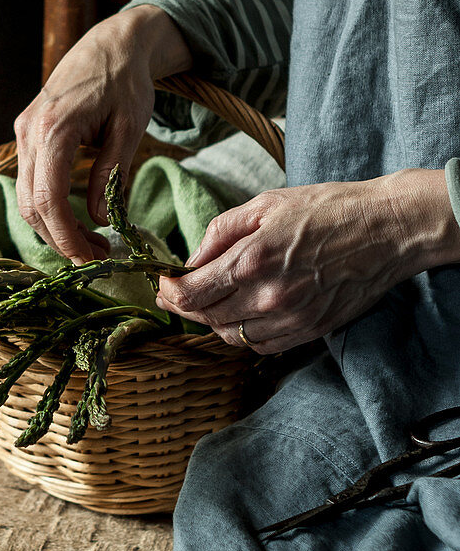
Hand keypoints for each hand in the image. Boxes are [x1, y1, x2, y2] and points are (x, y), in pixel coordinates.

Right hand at [13, 6, 192, 263]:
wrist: (111, 44)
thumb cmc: (126, 81)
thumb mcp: (129, 129)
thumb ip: (111, 174)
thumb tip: (98, 219)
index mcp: (54, 128)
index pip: (48, 199)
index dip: (67, 237)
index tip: (91, 259)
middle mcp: (29, 132)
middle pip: (31, 205)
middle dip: (61, 239)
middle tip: (99, 257)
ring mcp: (23, 133)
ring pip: (26, 197)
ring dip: (53, 227)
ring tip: (92, 241)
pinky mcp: (26, 134)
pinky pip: (30, 181)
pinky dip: (48, 207)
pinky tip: (76, 218)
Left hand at [157, 170, 459, 353]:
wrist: (386, 229)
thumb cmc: (327, 209)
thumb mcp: (265, 205)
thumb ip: (221, 232)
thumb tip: (191, 258)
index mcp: (250, 261)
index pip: (190, 293)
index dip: (168, 292)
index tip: (162, 284)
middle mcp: (267, 297)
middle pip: (206, 318)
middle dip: (185, 306)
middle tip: (177, 293)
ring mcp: (290, 319)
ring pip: (231, 336)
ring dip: (213, 321)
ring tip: (211, 301)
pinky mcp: (310, 331)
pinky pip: (261, 345)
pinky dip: (243, 334)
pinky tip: (242, 314)